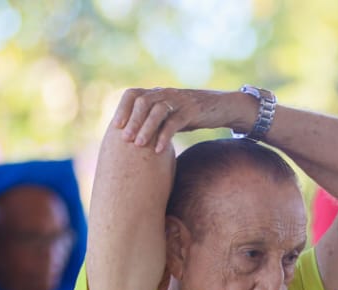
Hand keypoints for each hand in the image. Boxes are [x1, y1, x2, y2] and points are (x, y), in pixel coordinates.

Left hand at [112, 88, 248, 154]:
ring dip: (146, 128)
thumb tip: (135, 137)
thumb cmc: (191, 114)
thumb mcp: (170, 114)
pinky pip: (175, 122)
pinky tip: (159, 149)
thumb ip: (154, 120)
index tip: (116, 127)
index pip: (133, 94)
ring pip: (157, 110)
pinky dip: (165, 136)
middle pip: (142, 101)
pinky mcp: (191, 110)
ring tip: (139, 145)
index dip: (123, 109)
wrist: (221, 106)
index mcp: (157, 93)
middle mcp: (165, 93)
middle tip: (125, 139)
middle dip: (132, 121)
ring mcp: (179, 101)